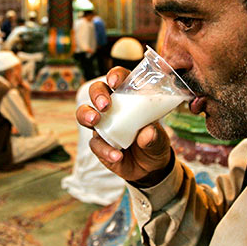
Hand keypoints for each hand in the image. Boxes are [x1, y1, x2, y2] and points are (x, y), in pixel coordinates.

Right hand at [75, 66, 172, 184]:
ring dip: (86, 115)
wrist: (150, 169)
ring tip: (94, 121)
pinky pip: (95, 143)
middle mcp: (113, 108)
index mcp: (130, 98)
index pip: (120, 79)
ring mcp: (103, 125)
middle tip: (104, 105)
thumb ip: (155, 136)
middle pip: (97, 91)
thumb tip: (148, 133)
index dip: (115, 76)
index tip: (115, 82)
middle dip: (97, 94)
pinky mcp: (99, 143)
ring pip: (85, 113)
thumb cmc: (155, 144)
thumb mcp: (161, 140)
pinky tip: (117, 156)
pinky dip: (104, 150)